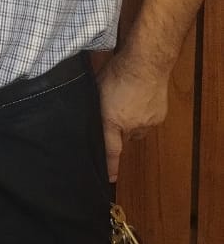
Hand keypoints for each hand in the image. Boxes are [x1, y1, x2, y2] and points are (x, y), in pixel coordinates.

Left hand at [96, 53, 168, 182]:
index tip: (110, 180)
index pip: (109, 150)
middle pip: (122, 136)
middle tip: (114, 111)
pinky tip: (139, 98)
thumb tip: (85, 116)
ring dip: (131, 121)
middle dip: (117, 129)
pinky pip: (147, 121)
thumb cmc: (117, 72)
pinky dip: (142, 113)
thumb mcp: (96, 90)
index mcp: (112, 120)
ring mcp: (147, 122)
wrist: (146, 63)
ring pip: (135, 129)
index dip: (109, 166)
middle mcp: (131, 126)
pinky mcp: (158, 116)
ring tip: (126, 101)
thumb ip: (94, 108)